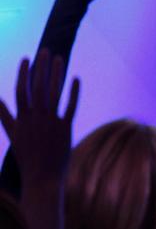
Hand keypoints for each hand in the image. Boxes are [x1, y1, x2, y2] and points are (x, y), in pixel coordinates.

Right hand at [0, 50, 79, 184]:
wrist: (41, 178)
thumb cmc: (27, 157)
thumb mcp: (13, 135)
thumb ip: (5, 117)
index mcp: (21, 120)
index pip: (21, 90)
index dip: (23, 73)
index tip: (27, 57)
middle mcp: (35, 119)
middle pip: (38, 87)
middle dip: (41, 67)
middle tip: (45, 49)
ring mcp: (50, 123)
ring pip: (53, 93)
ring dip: (56, 74)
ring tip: (59, 58)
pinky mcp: (65, 128)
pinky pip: (70, 106)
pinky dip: (73, 92)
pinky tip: (76, 78)